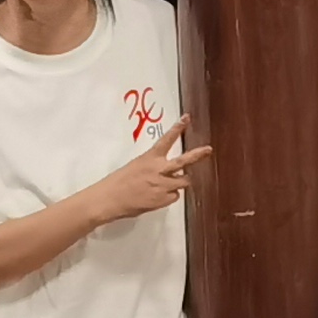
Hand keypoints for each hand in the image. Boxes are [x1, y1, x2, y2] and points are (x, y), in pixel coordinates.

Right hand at [87, 117, 212, 225]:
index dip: (178, 128)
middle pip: (184, 161)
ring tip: (173, 182)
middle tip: (208, 150)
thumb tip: (161, 172)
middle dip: (198, 154)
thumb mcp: (135, 167)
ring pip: (184, 181)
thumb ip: (151, 167)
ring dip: (181, 181)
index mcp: (149, 158)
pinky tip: (157, 197)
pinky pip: (174, 196)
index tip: (186, 118)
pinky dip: (169, 196)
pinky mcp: (163, 199)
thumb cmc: (118, 183)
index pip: (166, 139)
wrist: (109, 199)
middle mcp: (158, 170)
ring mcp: (163, 185)